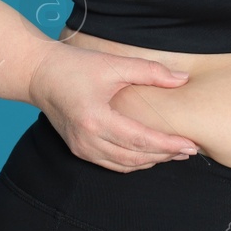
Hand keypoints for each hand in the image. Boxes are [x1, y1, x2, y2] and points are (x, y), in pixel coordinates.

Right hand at [26, 41, 201, 172]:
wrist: (40, 75)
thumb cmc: (75, 66)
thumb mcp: (113, 64)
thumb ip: (150, 72)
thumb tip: (182, 80)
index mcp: (95, 119)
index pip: (140, 140)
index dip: (167, 145)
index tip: (190, 145)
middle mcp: (87, 140)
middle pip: (135, 157)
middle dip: (164, 155)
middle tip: (189, 150)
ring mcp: (81, 148)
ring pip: (124, 165)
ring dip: (151, 161)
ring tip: (174, 153)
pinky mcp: (78, 149)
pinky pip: (111, 164)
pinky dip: (133, 162)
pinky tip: (150, 154)